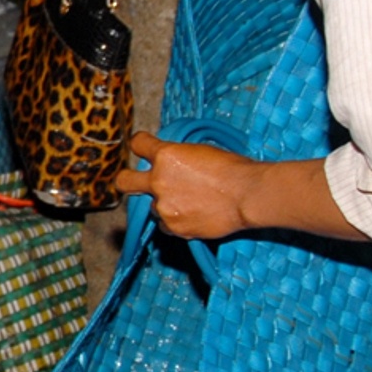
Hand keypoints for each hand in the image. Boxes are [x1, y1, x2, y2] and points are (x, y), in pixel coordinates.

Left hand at [117, 131, 259, 239]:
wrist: (248, 196)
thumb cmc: (232, 169)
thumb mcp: (201, 152)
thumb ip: (178, 158)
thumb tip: (169, 163)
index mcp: (166, 155)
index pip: (138, 144)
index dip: (140, 144)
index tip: (143, 147)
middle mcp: (158, 180)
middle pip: (124, 181)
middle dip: (126, 180)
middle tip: (135, 182)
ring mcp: (164, 206)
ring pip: (153, 206)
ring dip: (165, 204)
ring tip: (191, 202)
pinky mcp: (173, 227)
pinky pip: (165, 225)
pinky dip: (175, 221)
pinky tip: (194, 215)